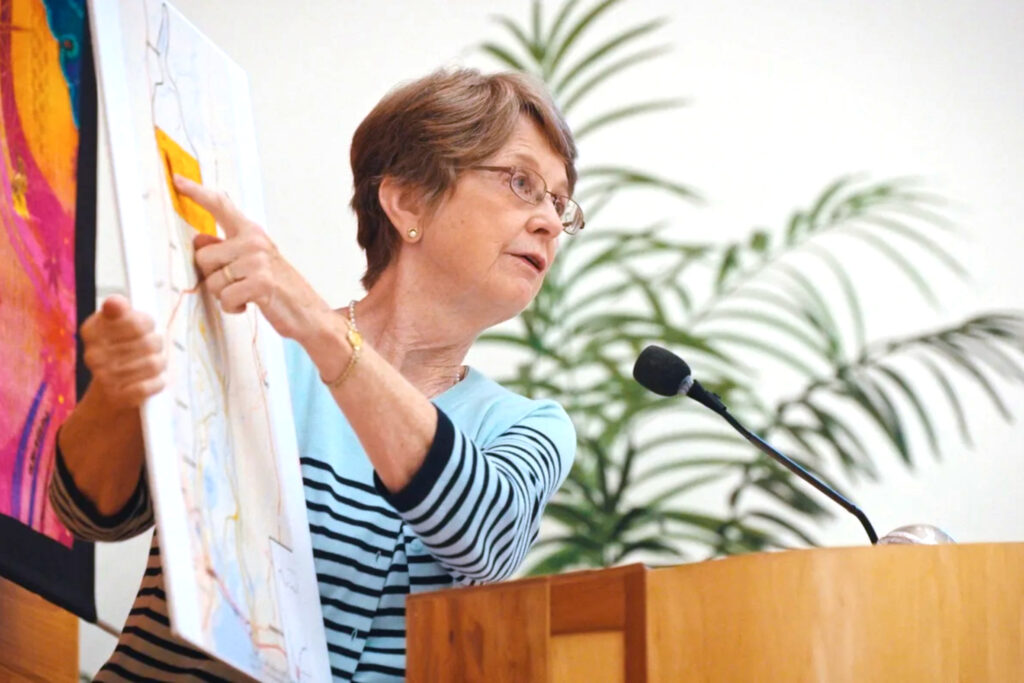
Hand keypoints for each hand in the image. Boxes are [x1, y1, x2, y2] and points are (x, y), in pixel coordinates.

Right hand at [80, 295, 165, 409]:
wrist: (109, 396)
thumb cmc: (122, 352)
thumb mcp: (122, 326)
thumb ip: (121, 312)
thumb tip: (115, 302)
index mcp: (91, 330)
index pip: (135, 322)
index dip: (148, 324)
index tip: (145, 327)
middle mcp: (92, 354)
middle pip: (150, 342)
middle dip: (157, 345)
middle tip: (152, 348)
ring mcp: (103, 377)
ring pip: (153, 364)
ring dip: (159, 364)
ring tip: (153, 364)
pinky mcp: (117, 398)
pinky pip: (150, 385)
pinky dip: (157, 383)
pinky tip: (153, 380)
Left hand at [176, 175, 331, 342]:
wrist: (308, 313)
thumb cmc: (279, 288)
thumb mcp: (252, 263)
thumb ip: (224, 249)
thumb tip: (198, 239)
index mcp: (251, 232)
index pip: (220, 206)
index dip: (196, 192)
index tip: (177, 180)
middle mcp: (253, 241)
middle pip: (203, 256)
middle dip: (212, 276)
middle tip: (236, 284)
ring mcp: (257, 261)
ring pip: (212, 280)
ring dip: (224, 295)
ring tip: (246, 295)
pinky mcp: (260, 282)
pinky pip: (225, 297)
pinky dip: (232, 307)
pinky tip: (249, 304)